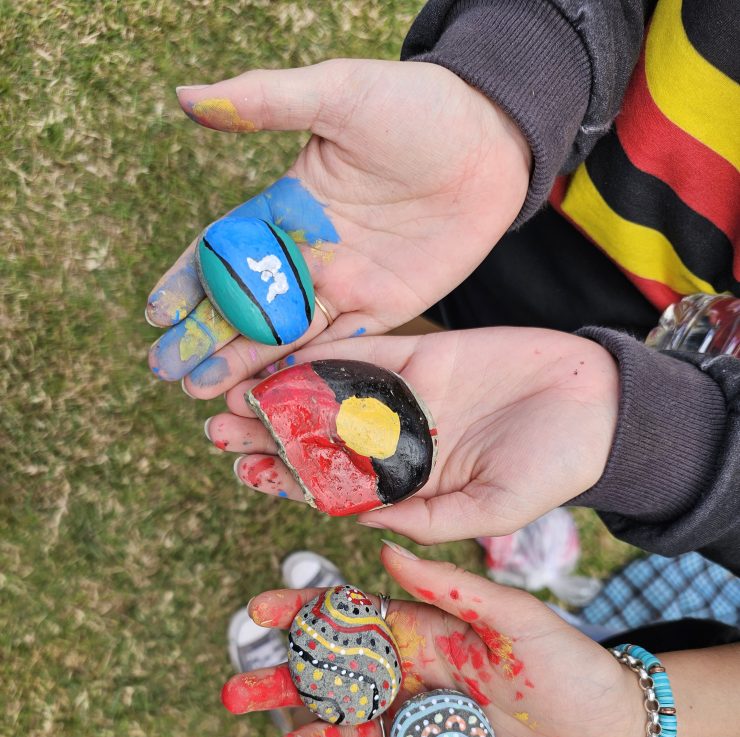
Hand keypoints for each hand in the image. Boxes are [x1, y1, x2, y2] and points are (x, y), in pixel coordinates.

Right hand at [146, 59, 529, 385]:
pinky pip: (340, 348)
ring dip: (244, 365)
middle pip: (246, 304)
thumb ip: (265, 102)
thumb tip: (184, 98)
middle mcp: (309, 254)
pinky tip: (273, 397)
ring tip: (202, 393)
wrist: (491, 139)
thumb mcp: (337, 94)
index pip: (224, 251)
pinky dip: (306, 373)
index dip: (189, 281)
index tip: (156, 314)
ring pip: (284, 335)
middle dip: (206, 338)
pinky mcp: (385, 308)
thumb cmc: (415, 106)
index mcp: (286, 207)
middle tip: (168, 373)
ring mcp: (345, 285)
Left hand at [207, 327, 618, 539]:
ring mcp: (405, 396)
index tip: (243, 473)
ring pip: (327, 395)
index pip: (333, 485)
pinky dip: (317, 355)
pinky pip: (359, 353)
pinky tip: (277, 357)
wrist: (598, 403)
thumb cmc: (555, 468)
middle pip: (317, 439)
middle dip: (266, 438)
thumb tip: (359, 526)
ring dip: (279, 395)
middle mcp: (398, 440)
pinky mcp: (419, 354)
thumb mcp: (489, 512)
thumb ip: (425, 520)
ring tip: (227, 395)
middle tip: (215, 433)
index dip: (286, 480)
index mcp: (410, 483)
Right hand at [222, 543, 639, 736]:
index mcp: (428, 636)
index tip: (259, 611)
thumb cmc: (572, 668)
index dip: (306, 615)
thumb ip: (452, 588)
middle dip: (287, 685)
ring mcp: (425, 730)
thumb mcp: (517, 619)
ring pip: (357, 736)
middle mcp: (416, 681)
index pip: (355, 621)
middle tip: (235, 691)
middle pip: (338, 681)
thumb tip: (385, 545)